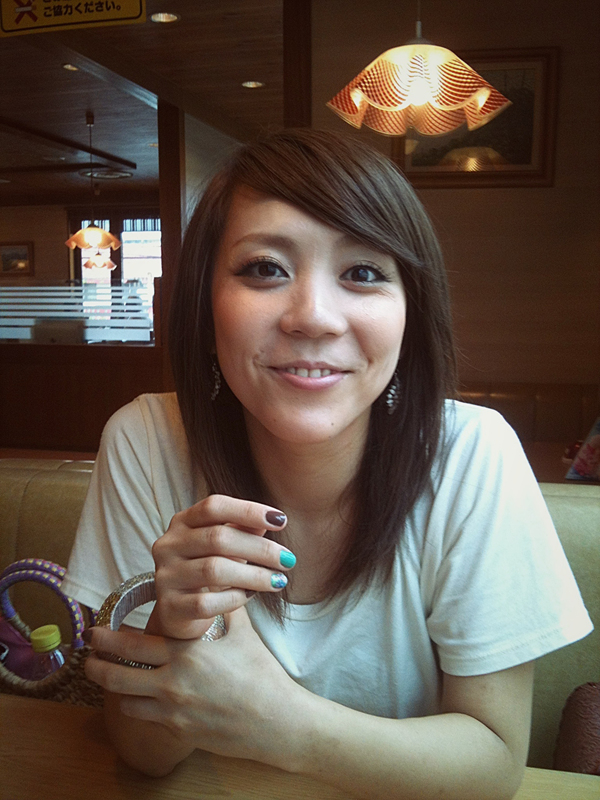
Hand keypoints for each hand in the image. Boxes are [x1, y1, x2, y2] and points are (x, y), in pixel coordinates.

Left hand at [85, 607, 305, 767]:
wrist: (276, 721)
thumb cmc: (261, 674)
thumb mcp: (242, 633)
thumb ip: (223, 606)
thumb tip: (218, 579)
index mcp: (186, 653)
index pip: (133, 644)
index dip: (108, 638)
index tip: (96, 631)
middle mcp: (173, 682)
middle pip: (117, 675)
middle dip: (96, 663)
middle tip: (87, 654)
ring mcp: (173, 710)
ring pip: (124, 700)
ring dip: (112, 687)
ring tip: (104, 676)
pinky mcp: (178, 730)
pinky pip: (143, 717)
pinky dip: (133, 706)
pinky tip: (134, 698)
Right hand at [151, 494, 293, 638]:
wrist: (179, 611)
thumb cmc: (207, 568)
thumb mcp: (224, 545)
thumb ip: (243, 529)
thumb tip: (270, 520)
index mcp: (182, 522)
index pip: (214, 506)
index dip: (248, 511)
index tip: (281, 520)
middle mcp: (169, 545)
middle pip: (217, 538)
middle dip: (260, 549)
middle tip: (288, 559)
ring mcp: (166, 576)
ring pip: (214, 570)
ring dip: (254, 575)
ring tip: (278, 580)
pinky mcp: (170, 606)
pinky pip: (207, 602)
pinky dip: (235, 598)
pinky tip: (251, 596)